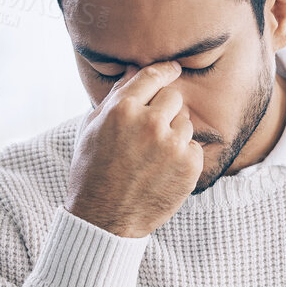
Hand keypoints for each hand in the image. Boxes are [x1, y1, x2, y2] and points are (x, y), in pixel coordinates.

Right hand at [65, 61, 204, 237]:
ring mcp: (172, 145)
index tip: (174, 69)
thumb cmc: (93, 171)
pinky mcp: (189, 165)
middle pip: (173, 97)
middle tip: (151, 129)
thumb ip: (115, 96)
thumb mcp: (92, 128)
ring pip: (185, 121)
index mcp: (122, 110)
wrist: (104, 218)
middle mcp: (150, 123)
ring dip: (174, 132)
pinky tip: (163, 169)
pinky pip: (194, 146)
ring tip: (152, 155)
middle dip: (164, 108)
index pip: (153, 76)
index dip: (165, 70)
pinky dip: (183, 155)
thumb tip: (134, 70)